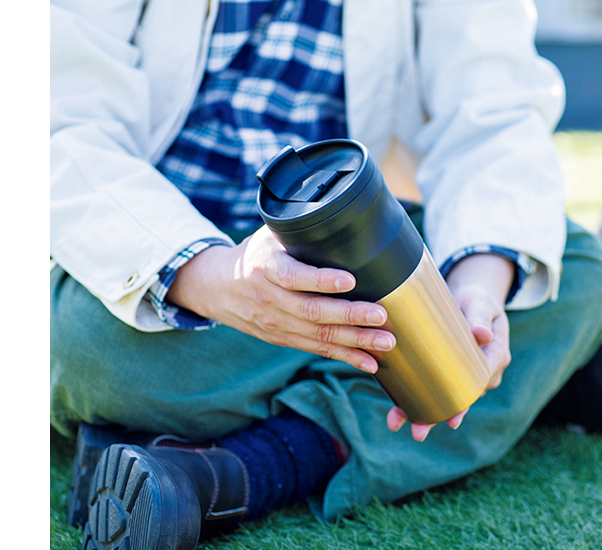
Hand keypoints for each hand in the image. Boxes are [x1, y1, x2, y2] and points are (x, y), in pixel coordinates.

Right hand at [166, 226, 395, 372]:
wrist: (216, 287)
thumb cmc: (255, 255)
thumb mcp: (270, 235)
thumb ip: (300, 231)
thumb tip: (345, 213)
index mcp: (266, 267)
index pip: (294, 276)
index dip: (322, 280)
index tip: (350, 279)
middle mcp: (270, 298)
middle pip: (313, 311)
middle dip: (350, 316)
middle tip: (380, 315)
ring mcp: (276, 323)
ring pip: (319, 336)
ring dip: (355, 341)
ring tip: (386, 342)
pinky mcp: (283, 338)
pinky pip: (317, 349)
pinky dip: (345, 357)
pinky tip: (370, 362)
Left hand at [386, 253, 514, 440]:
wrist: (470, 297)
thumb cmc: (478, 299)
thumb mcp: (481, 303)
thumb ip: (479, 317)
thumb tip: (482, 335)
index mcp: (495, 356)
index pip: (480, 383)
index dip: (464, 402)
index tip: (451, 417)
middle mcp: (481, 371)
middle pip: (460, 398)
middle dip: (436, 417)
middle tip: (418, 434)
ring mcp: (463, 373)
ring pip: (445, 397)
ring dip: (422, 414)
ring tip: (396, 424)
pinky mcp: (447, 369)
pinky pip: (434, 386)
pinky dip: (415, 397)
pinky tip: (396, 410)